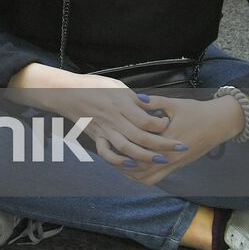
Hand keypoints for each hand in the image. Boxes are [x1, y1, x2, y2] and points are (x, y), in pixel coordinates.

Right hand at [36, 74, 177, 176]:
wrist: (67, 93)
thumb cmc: (94, 86)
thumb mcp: (117, 86)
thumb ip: (135, 99)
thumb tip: (152, 108)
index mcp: (121, 104)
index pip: (147, 119)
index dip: (162, 124)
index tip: (170, 123)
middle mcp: (114, 119)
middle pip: (142, 136)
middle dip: (164, 144)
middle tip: (181, 147)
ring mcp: (105, 130)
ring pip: (128, 148)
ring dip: (146, 156)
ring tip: (163, 160)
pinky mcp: (96, 137)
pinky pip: (107, 153)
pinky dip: (118, 161)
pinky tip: (131, 164)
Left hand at [122, 95, 244, 184]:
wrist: (220, 122)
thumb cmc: (197, 112)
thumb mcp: (174, 104)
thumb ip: (153, 102)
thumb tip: (135, 98)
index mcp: (167, 141)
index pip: (140, 154)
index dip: (123, 151)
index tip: (111, 142)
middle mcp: (170, 157)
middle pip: (140, 171)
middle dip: (124, 165)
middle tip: (111, 154)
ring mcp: (175, 163)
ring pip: (149, 178)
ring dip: (134, 173)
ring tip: (121, 161)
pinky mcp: (179, 165)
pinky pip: (158, 177)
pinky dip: (145, 174)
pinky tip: (136, 163)